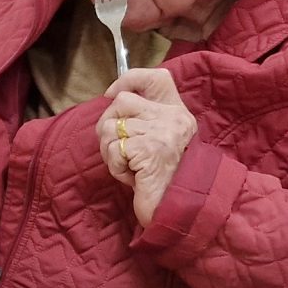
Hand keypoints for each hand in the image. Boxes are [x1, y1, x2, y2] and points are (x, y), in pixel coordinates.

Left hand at [99, 67, 198, 226]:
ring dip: (110, 151)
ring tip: (130, 167)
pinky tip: (132, 177)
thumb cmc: (162, 179)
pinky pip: (114, 149)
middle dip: (109, 126)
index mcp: (177, 112)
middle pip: (121, 101)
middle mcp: (173, 118)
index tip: (111, 94)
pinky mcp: (149, 149)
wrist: (179, 210)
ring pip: (110, 126)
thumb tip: (112, 100)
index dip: (129, 80)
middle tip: (121, 150)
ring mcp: (162, 132)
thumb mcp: (158, 142)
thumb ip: (144, 120)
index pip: (156, 77)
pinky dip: (115, 167)